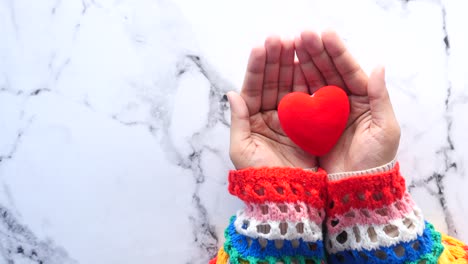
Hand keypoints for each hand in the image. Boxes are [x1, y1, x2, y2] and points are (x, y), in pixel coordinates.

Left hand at [227, 36, 316, 169]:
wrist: (285, 195)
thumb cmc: (259, 175)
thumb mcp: (241, 149)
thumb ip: (239, 120)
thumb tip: (232, 93)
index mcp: (252, 119)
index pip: (253, 87)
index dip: (257, 68)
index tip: (262, 47)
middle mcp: (270, 115)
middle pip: (272, 82)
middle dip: (276, 60)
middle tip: (281, 38)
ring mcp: (290, 118)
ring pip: (290, 86)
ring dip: (291, 65)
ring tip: (295, 43)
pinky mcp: (308, 124)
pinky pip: (307, 99)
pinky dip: (308, 82)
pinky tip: (309, 65)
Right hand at [295, 30, 399, 172]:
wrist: (356, 188)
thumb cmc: (375, 161)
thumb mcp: (384, 129)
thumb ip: (380, 97)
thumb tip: (378, 66)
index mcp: (364, 99)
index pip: (349, 70)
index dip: (337, 52)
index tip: (324, 34)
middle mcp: (344, 101)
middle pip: (329, 71)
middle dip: (317, 52)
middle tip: (302, 35)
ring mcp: (326, 111)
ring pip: (314, 81)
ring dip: (304, 63)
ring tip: (291, 46)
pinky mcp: (311, 123)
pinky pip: (302, 99)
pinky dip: (295, 84)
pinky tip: (287, 71)